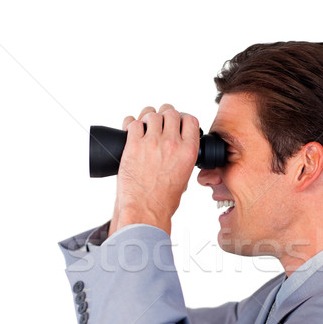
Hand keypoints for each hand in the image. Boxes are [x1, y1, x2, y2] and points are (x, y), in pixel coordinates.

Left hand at [108, 104, 198, 236]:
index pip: (190, 120)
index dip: (183, 119)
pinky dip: (132, 124)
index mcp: (188, 151)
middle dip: (165, 116)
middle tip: (160, 123)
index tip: (177, 123)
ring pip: (152, 114)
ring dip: (148, 118)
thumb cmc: (163, 201)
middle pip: (171, 112)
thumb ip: (183, 159)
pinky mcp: (133, 145)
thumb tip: (178, 149)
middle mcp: (172, 144)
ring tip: (146, 127)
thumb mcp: (184, 178)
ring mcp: (152, 143)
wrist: (145, 211)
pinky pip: (133, 123)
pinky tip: (132, 131)